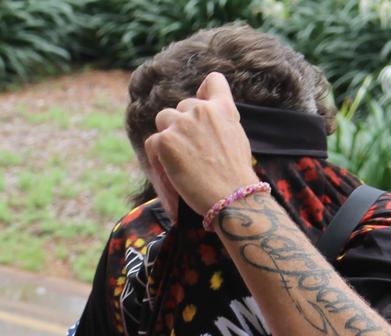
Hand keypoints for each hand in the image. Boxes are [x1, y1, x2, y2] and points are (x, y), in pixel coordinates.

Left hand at [144, 72, 258, 216]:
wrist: (232, 198)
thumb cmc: (237, 177)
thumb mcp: (237, 139)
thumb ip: (222, 124)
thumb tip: (208, 125)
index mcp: (223, 108)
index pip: (213, 81)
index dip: (204, 92)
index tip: (202, 103)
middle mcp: (201, 110)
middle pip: (182, 106)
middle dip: (184, 125)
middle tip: (193, 153)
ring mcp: (181, 124)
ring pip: (164, 119)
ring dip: (169, 136)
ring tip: (181, 161)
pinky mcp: (165, 141)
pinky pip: (153, 142)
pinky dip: (157, 156)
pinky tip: (170, 170)